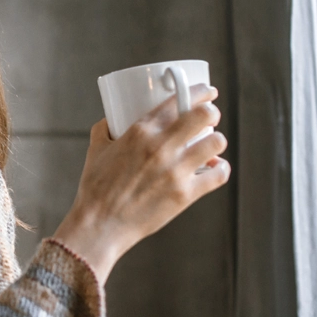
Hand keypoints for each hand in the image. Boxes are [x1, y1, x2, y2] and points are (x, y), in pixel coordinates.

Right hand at [51, 85, 229, 282]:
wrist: (100, 224)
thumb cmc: (95, 187)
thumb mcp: (96, 149)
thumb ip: (105, 129)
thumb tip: (112, 120)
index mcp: (139, 131)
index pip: (178, 101)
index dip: (199, 92)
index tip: (206, 92)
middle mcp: (161, 147)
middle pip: (204, 116)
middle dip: (211, 111)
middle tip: (209, 116)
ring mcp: (176, 171)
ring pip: (216, 143)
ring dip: (216, 141)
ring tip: (210, 144)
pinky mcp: (185, 194)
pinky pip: (218, 175)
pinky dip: (221, 169)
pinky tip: (215, 167)